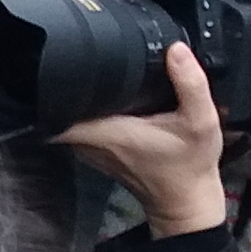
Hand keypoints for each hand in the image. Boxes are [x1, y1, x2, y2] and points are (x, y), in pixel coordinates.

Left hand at [48, 43, 230, 237]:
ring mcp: (89, 150)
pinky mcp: (96, 153)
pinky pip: (81, 126)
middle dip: (65, 85)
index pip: (55, 110)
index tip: (54, 66)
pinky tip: (104, 99)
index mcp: (105, 131)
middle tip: (75, 61)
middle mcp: (89, 142)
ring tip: (89, 76)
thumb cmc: (190, 165)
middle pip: (58, 107)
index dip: (49, 86)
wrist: (187, 201)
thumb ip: (190, 83)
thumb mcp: (201, 121)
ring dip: (76, 99)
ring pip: (68, 117)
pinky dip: (88, 113)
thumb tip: (176, 49)